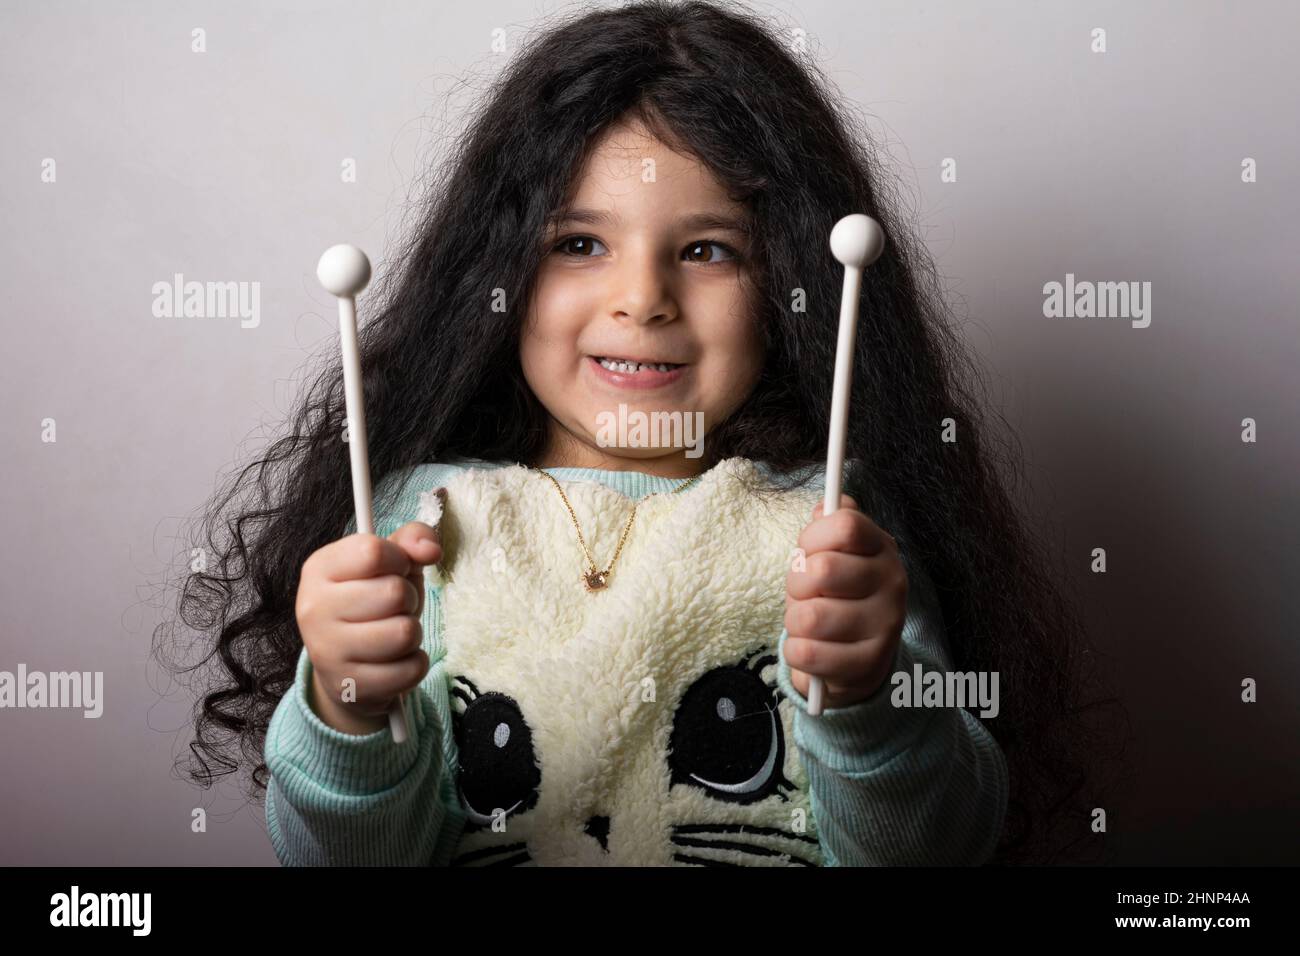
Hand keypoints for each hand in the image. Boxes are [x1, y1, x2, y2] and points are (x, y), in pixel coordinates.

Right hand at [295, 521, 440, 734]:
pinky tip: (394, 660)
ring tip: (394, 633)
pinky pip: (411, 668)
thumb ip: (412, 539)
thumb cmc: (372, 603)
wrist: (346, 665)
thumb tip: (430, 549)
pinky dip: (414, 663)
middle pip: (394, 593)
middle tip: (394, 607)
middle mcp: (313, 608)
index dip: (399, 559)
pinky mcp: (348, 686)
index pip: (373, 552)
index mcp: (319, 568)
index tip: (396, 569)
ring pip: (405, 633)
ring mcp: (326, 650)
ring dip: (413, 632)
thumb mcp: (391, 563)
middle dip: (408, 599)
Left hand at [783, 495, 907, 709]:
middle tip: (805, 594)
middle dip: (796, 584)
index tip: (808, 553)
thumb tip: (825, 505)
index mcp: (882, 548)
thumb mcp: (834, 555)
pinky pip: (807, 653)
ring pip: (810, 616)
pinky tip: (809, 649)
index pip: (845, 525)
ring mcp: (885, 626)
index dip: (812, 538)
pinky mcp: (868, 665)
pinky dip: (795, 652)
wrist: (856, 660)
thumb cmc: (836, 597)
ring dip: (794, 621)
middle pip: (822, 570)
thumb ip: (829, 526)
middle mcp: (893, 584)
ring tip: (808, 624)